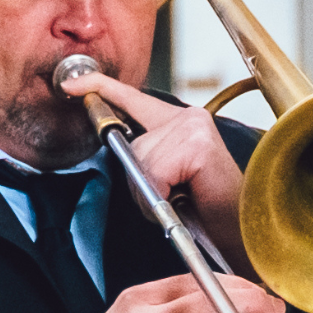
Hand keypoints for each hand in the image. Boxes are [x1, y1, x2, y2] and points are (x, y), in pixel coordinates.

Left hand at [70, 71, 249, 272]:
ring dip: (153, 192)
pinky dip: (162, 194)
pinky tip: (186, 196)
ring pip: (141, 163)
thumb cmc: (206, 208)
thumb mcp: (167, 179)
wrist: (242, 228)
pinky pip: (154, 174)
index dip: (100, 89)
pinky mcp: (197, 145)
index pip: (132, 99)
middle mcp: (187, 117)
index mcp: (180, 122)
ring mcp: (193, 128)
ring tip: (183, 198)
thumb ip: (146, 160)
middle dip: (141, 181)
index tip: (70, 84)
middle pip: (132, 148)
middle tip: (174, 195)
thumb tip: (121, 154)